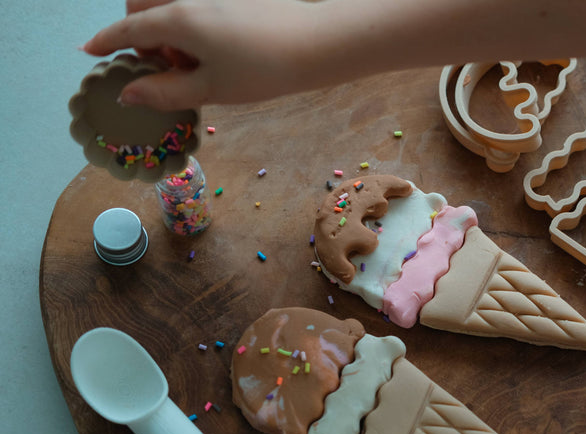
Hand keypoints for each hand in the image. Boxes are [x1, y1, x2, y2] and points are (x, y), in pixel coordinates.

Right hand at [81, 0, 324, 109]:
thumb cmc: (263, 70)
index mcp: (176, 17)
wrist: (317, 44)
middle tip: (165, 69)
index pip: (128, 29)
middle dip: (142, 36)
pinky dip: (193, 25)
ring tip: (195, 64)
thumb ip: (164, 91)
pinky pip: (196, 6)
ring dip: (168, 30)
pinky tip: (219, 52)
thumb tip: (128, 94)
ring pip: (170, 5)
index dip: (107, 43)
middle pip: (143, 8)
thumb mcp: (210, 89)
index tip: (89, 52)